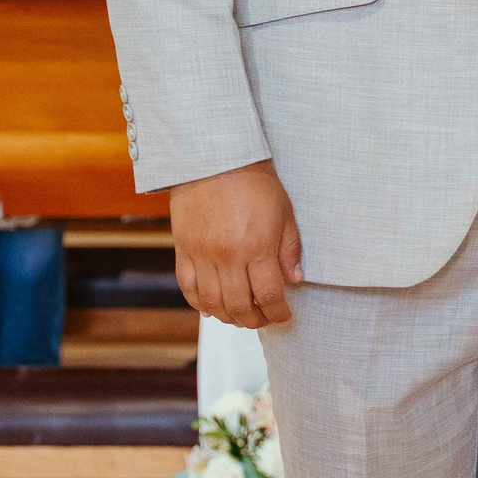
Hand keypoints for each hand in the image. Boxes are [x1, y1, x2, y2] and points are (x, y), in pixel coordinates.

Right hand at [169, 161, 302, 328]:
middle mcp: (228, 255)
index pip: (268, 295)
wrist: (215, 157)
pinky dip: (200, 304)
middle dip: (255, 320)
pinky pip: (188, 288)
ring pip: (213, 303)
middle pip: (240, 306)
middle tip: (264, 319)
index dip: (277, 313)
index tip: (284, 317)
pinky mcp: (183, 249)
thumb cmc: (254, 181)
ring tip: (240, 316)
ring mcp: (202, 254)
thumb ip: (289, 248)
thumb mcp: (284, 212)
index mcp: (257, 246)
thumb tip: (294, 279)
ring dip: (228, 317)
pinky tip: (212, 307)